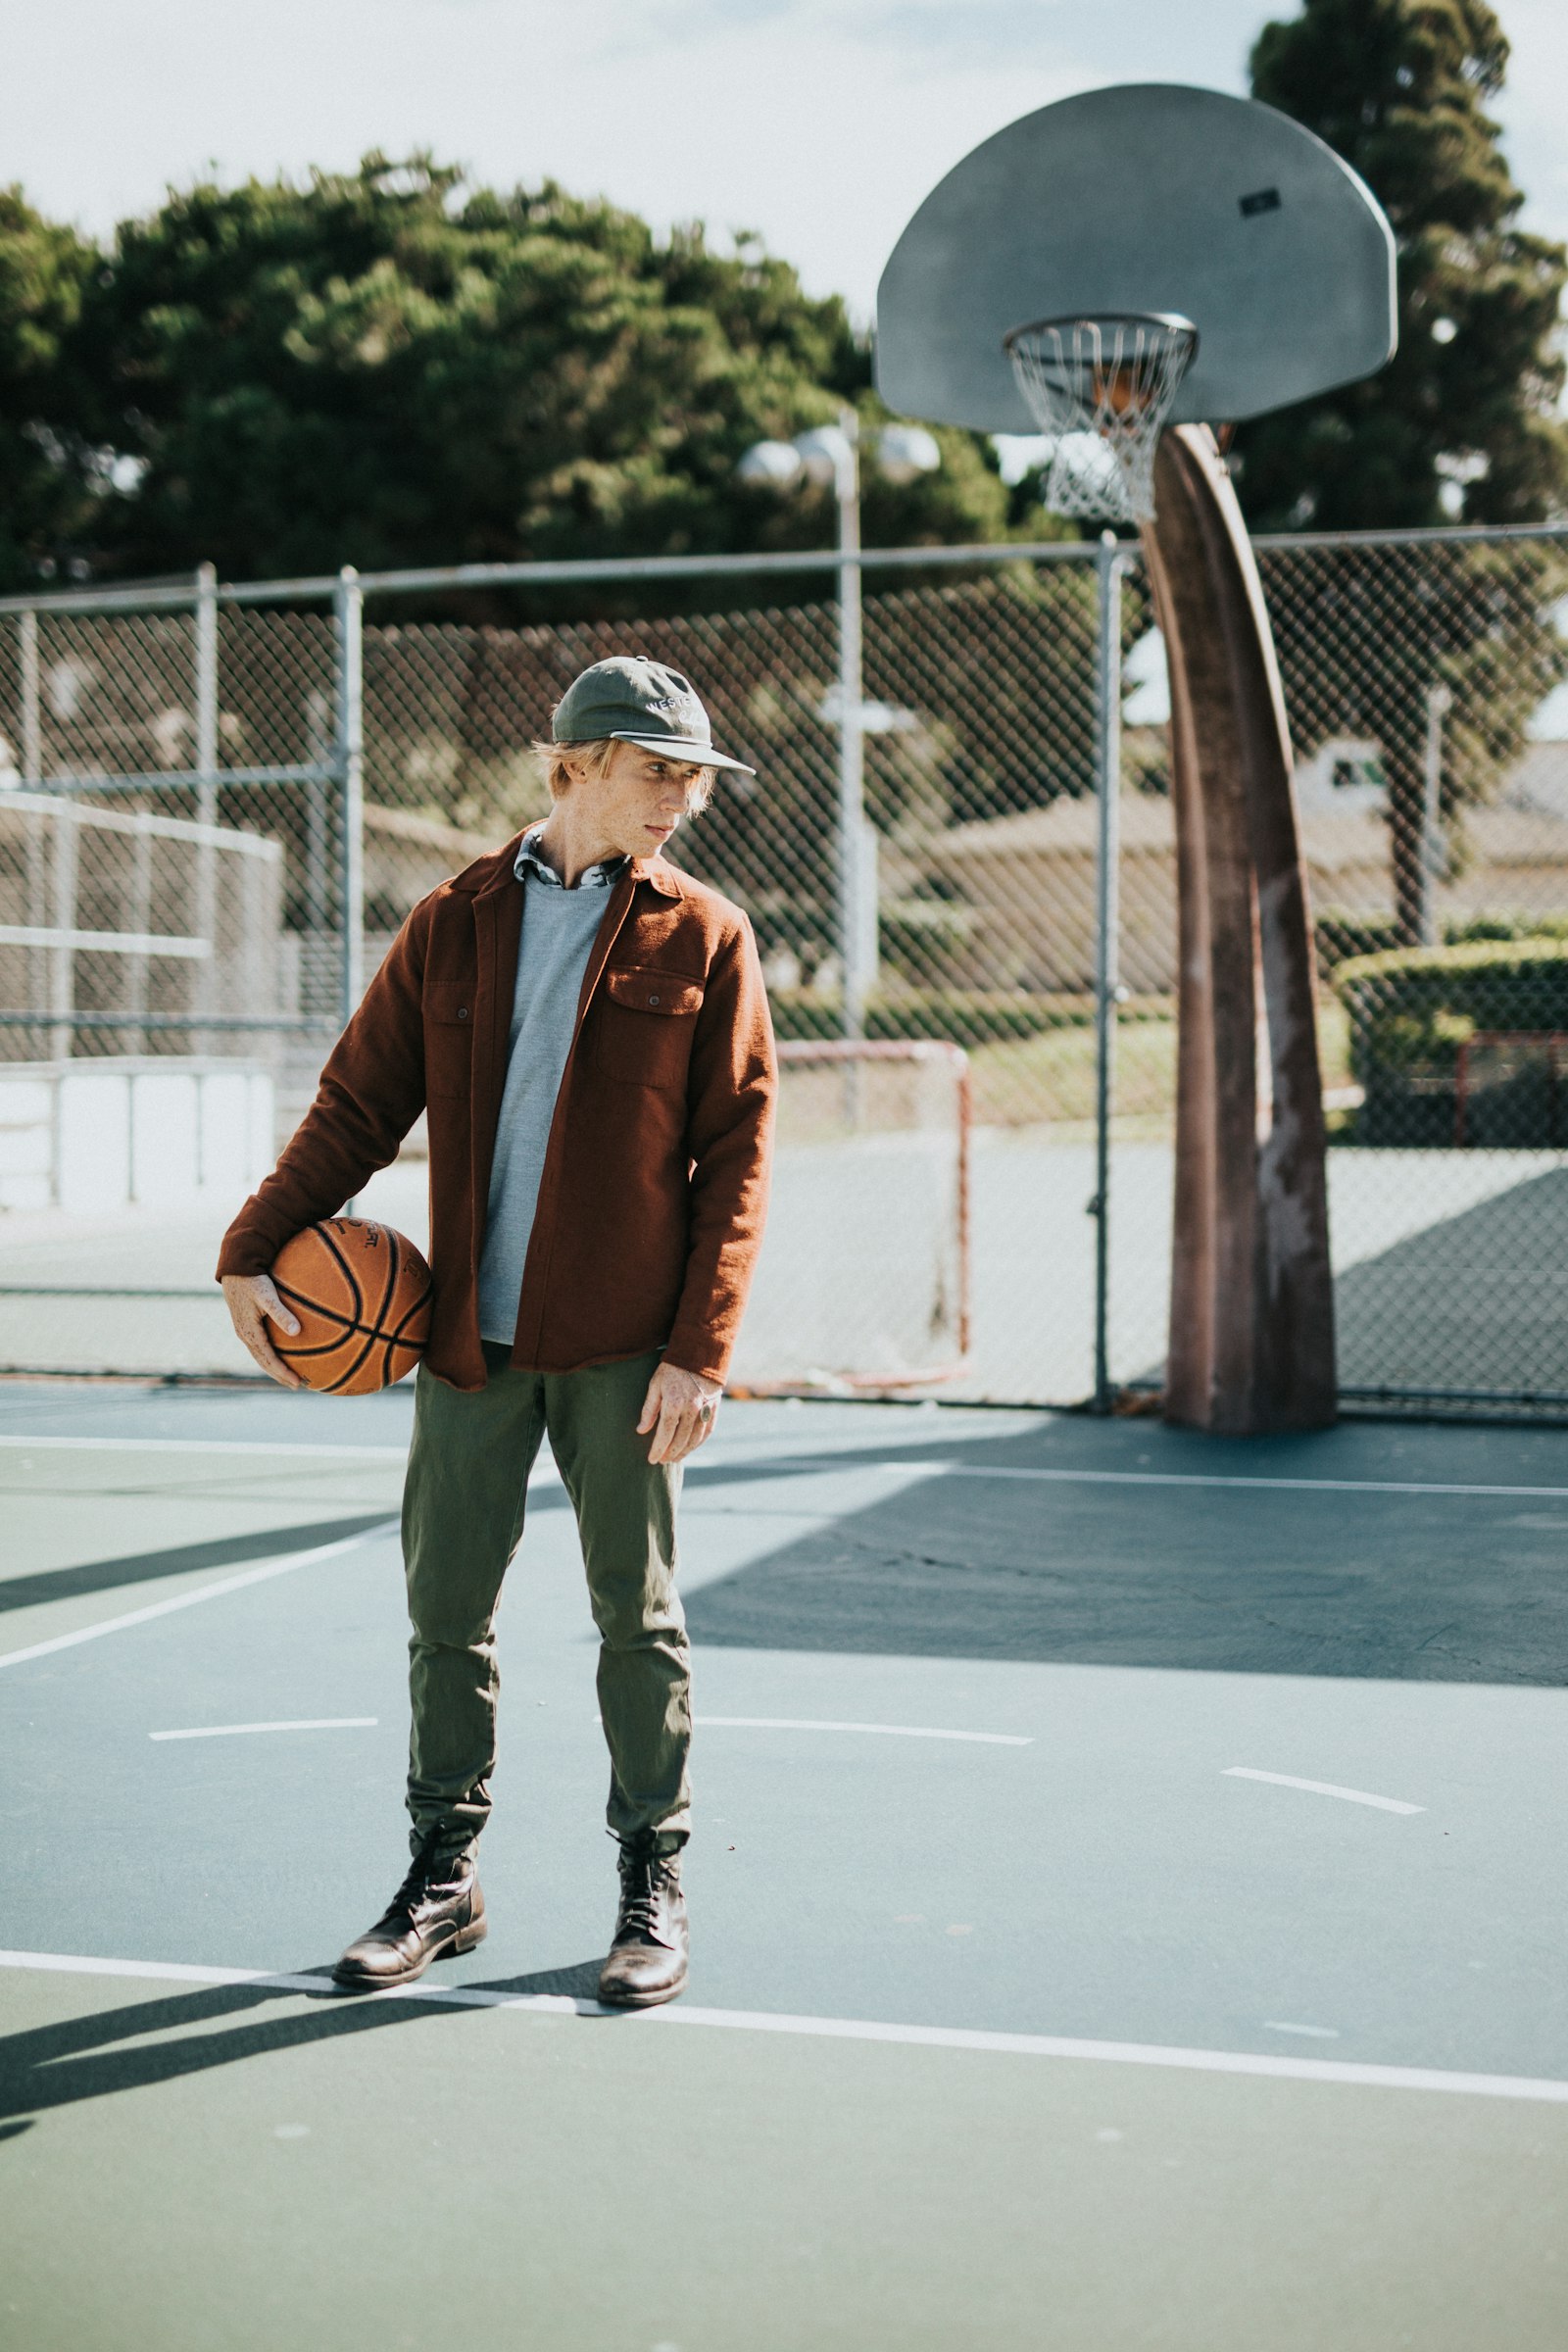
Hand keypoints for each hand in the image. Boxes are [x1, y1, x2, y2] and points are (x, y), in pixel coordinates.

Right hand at [221, 1273, 303, 1388]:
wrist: (236, 1268)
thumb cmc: (253, 1280)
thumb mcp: (268, 1295)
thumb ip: (282, 1313)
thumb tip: (297, 1332)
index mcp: (249, 1332)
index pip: (268, 1359)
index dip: (283, 1372)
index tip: (298, 1382)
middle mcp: (244, 1335)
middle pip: (263, 1362)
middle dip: (280, 1375)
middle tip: (297, 1385)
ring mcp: (244, 1330)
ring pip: (260, 1356)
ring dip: (275, 1367)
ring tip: (290, 1376)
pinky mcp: (246, 1324)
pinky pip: (259, 1346)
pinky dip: (270, 1356)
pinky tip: (281, 1354)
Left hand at [637, 1360, 721, 1465]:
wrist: (699, 1354)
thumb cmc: (672, 1369)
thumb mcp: (655, 1385)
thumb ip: (649, 1409)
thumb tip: (641, 1431)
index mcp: (674, 1402)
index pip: (664, 1433)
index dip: (658, 1449)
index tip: (651, 1459)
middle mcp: (691, 1408)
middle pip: (680, 1440)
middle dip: (669, 1453)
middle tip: (661, 1461)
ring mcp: (704, 1409)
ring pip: (695, 1439)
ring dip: (684, 1451)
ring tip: (674, 1459)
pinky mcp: (714, 1408)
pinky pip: (707, 1431)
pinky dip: (699, 1443)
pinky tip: (690, 1448)